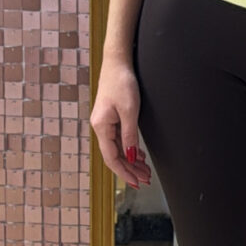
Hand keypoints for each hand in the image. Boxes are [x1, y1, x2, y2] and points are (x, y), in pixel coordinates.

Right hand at [91, 56, 152, 186]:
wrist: (117, 62)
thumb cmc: (122, 82)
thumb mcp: (130, 111)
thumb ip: (130, 135)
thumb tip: (131, 156)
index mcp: (101, 127)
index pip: (112, 158)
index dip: (124, 173)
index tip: (136, 183)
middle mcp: (100, 127)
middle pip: (115, 155)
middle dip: (130, 169)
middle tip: (145, 180)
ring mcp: (105, 123)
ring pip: (118, 148)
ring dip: (131, 160)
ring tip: (145, 171)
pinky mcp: (111, 117)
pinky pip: (119, 139)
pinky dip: (130, 149)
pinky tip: (139, 155)